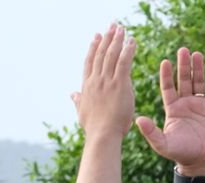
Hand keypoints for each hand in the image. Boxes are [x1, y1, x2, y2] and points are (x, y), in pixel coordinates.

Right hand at [71, 23, 137, 143]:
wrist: (102, 135)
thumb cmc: (94, 128)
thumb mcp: (82, 112)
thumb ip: (78, 100)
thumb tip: (72, 94)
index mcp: (87, 86)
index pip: (90, 61)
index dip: (93, 47)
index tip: (97, 36)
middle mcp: (95, 80)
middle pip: (100, 54)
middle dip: (106, 38)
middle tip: (112, 26)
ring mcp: (106, 81)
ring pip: (111, 55)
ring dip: (117, 40)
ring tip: (122, 29)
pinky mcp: (119, 84)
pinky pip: (124, 63)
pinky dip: (128, 51)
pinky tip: (132, 42)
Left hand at [135, 46, 204, 171]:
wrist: (201, 163)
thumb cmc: (181, 154)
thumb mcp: (163, 144)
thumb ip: (151, 132)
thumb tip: (138, 119)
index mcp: (173, 108)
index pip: (168, 87)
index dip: (166, 75)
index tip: (165, 62)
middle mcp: (186, 103)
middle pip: (184, 80)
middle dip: (183, 66)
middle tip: (183, 50)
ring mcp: (201, 105)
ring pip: (199, 82)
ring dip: (198, 69)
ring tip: (197, 55)